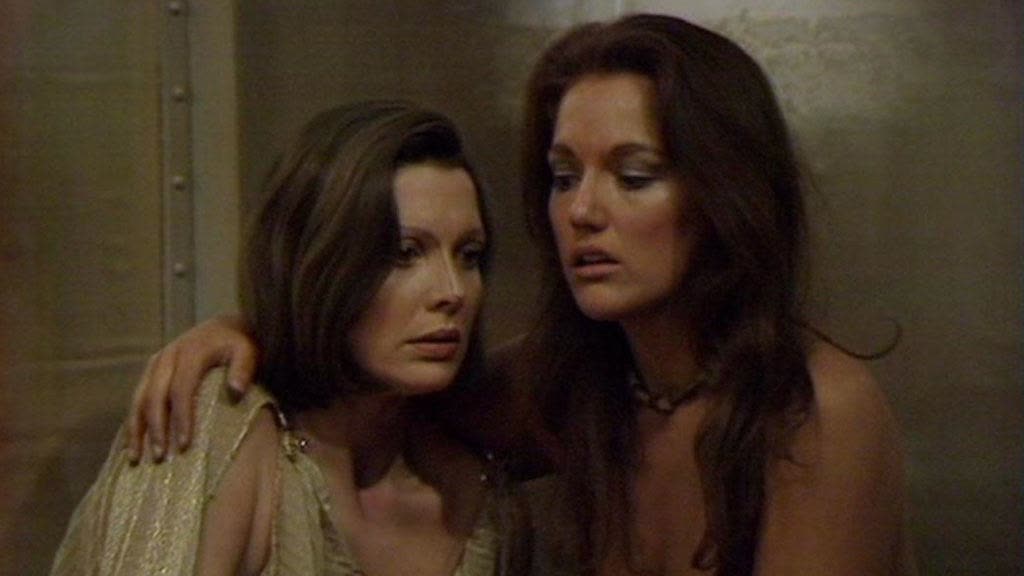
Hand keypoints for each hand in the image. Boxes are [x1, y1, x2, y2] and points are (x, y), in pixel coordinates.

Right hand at [126, 314, 257, 462]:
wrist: (226, 326)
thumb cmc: (240, 342)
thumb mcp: (247, 350)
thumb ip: (243, 367)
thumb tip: (235, 390)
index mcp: (190, 352)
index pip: (181, 389)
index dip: (181, 418)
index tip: (184, 445)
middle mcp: (167, 356)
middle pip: (154, 396)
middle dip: (155, 428)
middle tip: (160, 457)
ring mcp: (156, 363)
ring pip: (138, 398)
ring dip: (136, 429)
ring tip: (137, 458)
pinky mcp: (151, 370)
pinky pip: (137, 397)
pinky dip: (133, 421)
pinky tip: (132, 444)